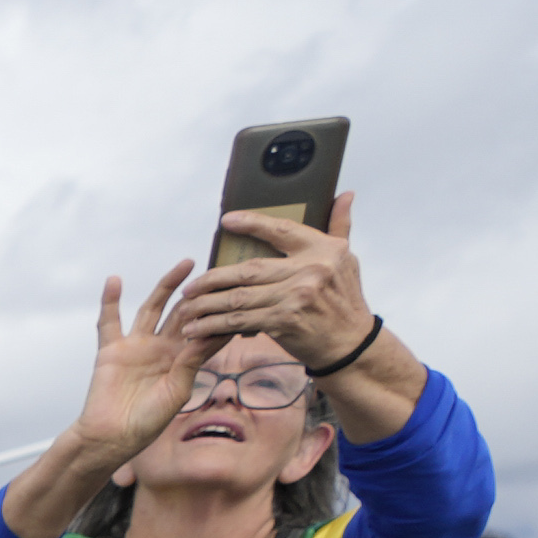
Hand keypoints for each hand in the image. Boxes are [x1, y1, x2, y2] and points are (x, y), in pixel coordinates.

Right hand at [63, 260, 209, 467]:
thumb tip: (211, 332)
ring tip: (185, 264)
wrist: (114, 437)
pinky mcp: (112, 349)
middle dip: (200, 292)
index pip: (204, 328)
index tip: (238, 290)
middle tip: (218, 270)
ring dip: (168, 286)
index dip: (219, 311)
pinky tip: (114, 280)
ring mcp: (137, 346)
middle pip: (183, 312)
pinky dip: (110, 302)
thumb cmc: (148, 421)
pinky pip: (109, 322)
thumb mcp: (179, 390)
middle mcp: (162, 348)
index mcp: (183, 359)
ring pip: (153, 308)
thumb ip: (192, 360)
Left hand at [181, 191, 368, 372]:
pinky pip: (240, 321)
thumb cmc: (344, 299)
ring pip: (239, 297)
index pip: (281, 230)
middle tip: (191, 286)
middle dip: (213, 279)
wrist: (350, 342)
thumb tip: (345, 194)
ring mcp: (296, 295)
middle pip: (249, 269)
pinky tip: (197, 329)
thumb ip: (340, 226)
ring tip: (186, 309)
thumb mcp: (346, 259)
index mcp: (323, 250)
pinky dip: (215, 326)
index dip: (252, 223)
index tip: (227, 221)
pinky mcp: (283, 320)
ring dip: (206, 305)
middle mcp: (310, 269)